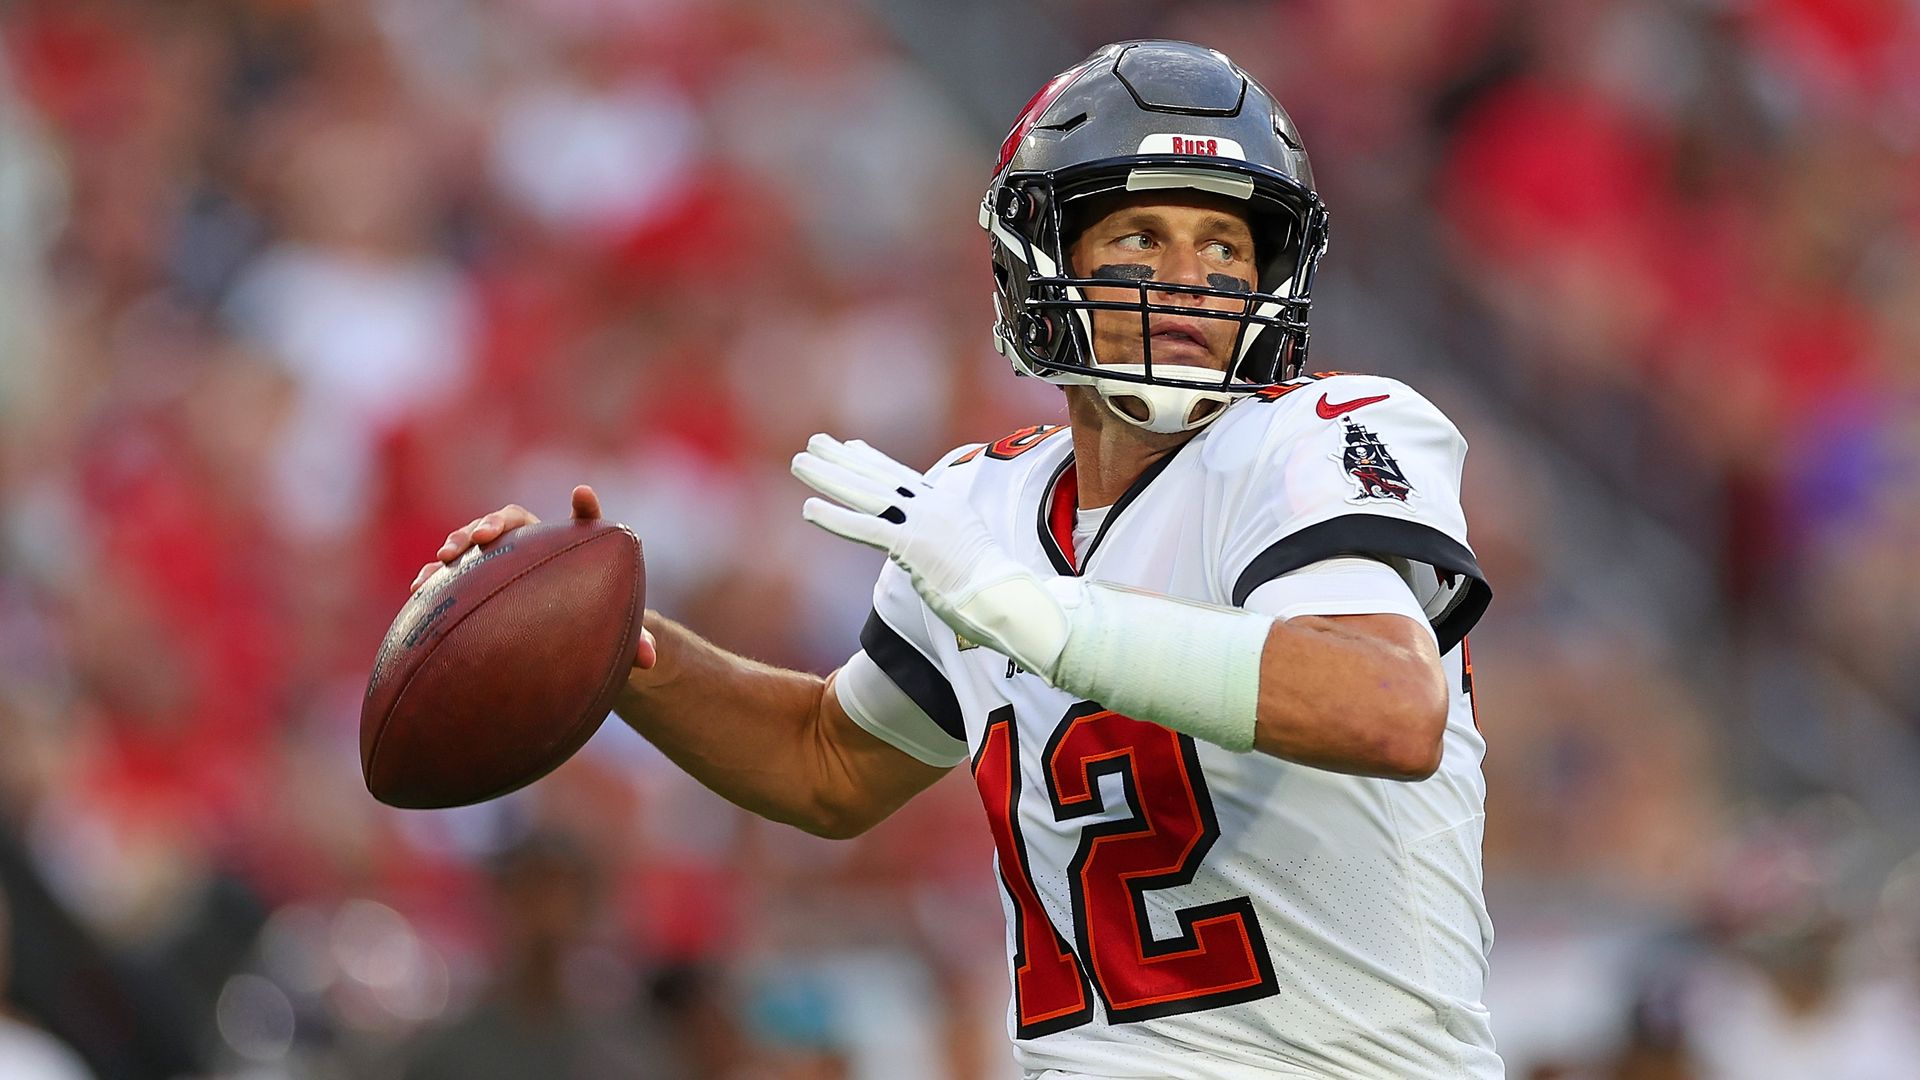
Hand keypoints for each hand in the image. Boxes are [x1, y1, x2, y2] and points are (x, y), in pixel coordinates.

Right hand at [407, 485, 656, 668]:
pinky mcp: (472, 581)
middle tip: (484, 536)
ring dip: (458, 541)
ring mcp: (496, 560)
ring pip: (473, 540)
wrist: (558, 635)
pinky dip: (435, 576)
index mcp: (567, 547)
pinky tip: (420, 589)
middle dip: (494, 523)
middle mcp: (529, 545)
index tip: (584, 496)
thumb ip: (636, 642)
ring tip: (446, 557)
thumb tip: (651, 660)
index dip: (584, 508)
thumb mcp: (614, 633)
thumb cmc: (591, 625)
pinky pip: (450, 574)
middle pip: (510, 521)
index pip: (579, 521)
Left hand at [791, 434, 1077, 678]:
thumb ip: (948, 542)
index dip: (872, 461)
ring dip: (829, 477)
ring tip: (800, 462)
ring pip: (865, 494)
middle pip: (878, 477)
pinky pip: (865, 528)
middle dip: (843, 459)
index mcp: (947, 505)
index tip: (850, 446)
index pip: (903, 478)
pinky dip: (835, 517)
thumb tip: (937, 553)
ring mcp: (921, 523)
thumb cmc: (994, 588)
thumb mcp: (971, 553)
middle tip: (814, 442)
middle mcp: (932, 506)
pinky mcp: (911, 545)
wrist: (1007, 599)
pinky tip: (808, 509)